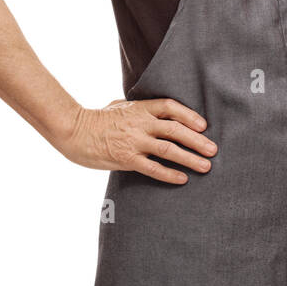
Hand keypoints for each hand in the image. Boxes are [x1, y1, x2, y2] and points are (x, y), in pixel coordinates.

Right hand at [58, 98, 217, 183]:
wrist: (72, 131)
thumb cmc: (95, 118)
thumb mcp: (118, 106)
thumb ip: (137, 108)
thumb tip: (153, 109)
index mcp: (140, 108)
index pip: (171, 108)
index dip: (189, 116)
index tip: (204, 126)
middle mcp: (140, 123)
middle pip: (176, 130)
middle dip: (197, 140)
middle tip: (213, 150)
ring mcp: (134, 141)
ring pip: (169, 150)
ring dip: (190, 158)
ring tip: (206, 166)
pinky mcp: (125, 159)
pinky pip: (152, 168)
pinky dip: (169, 174)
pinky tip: (182, 179)